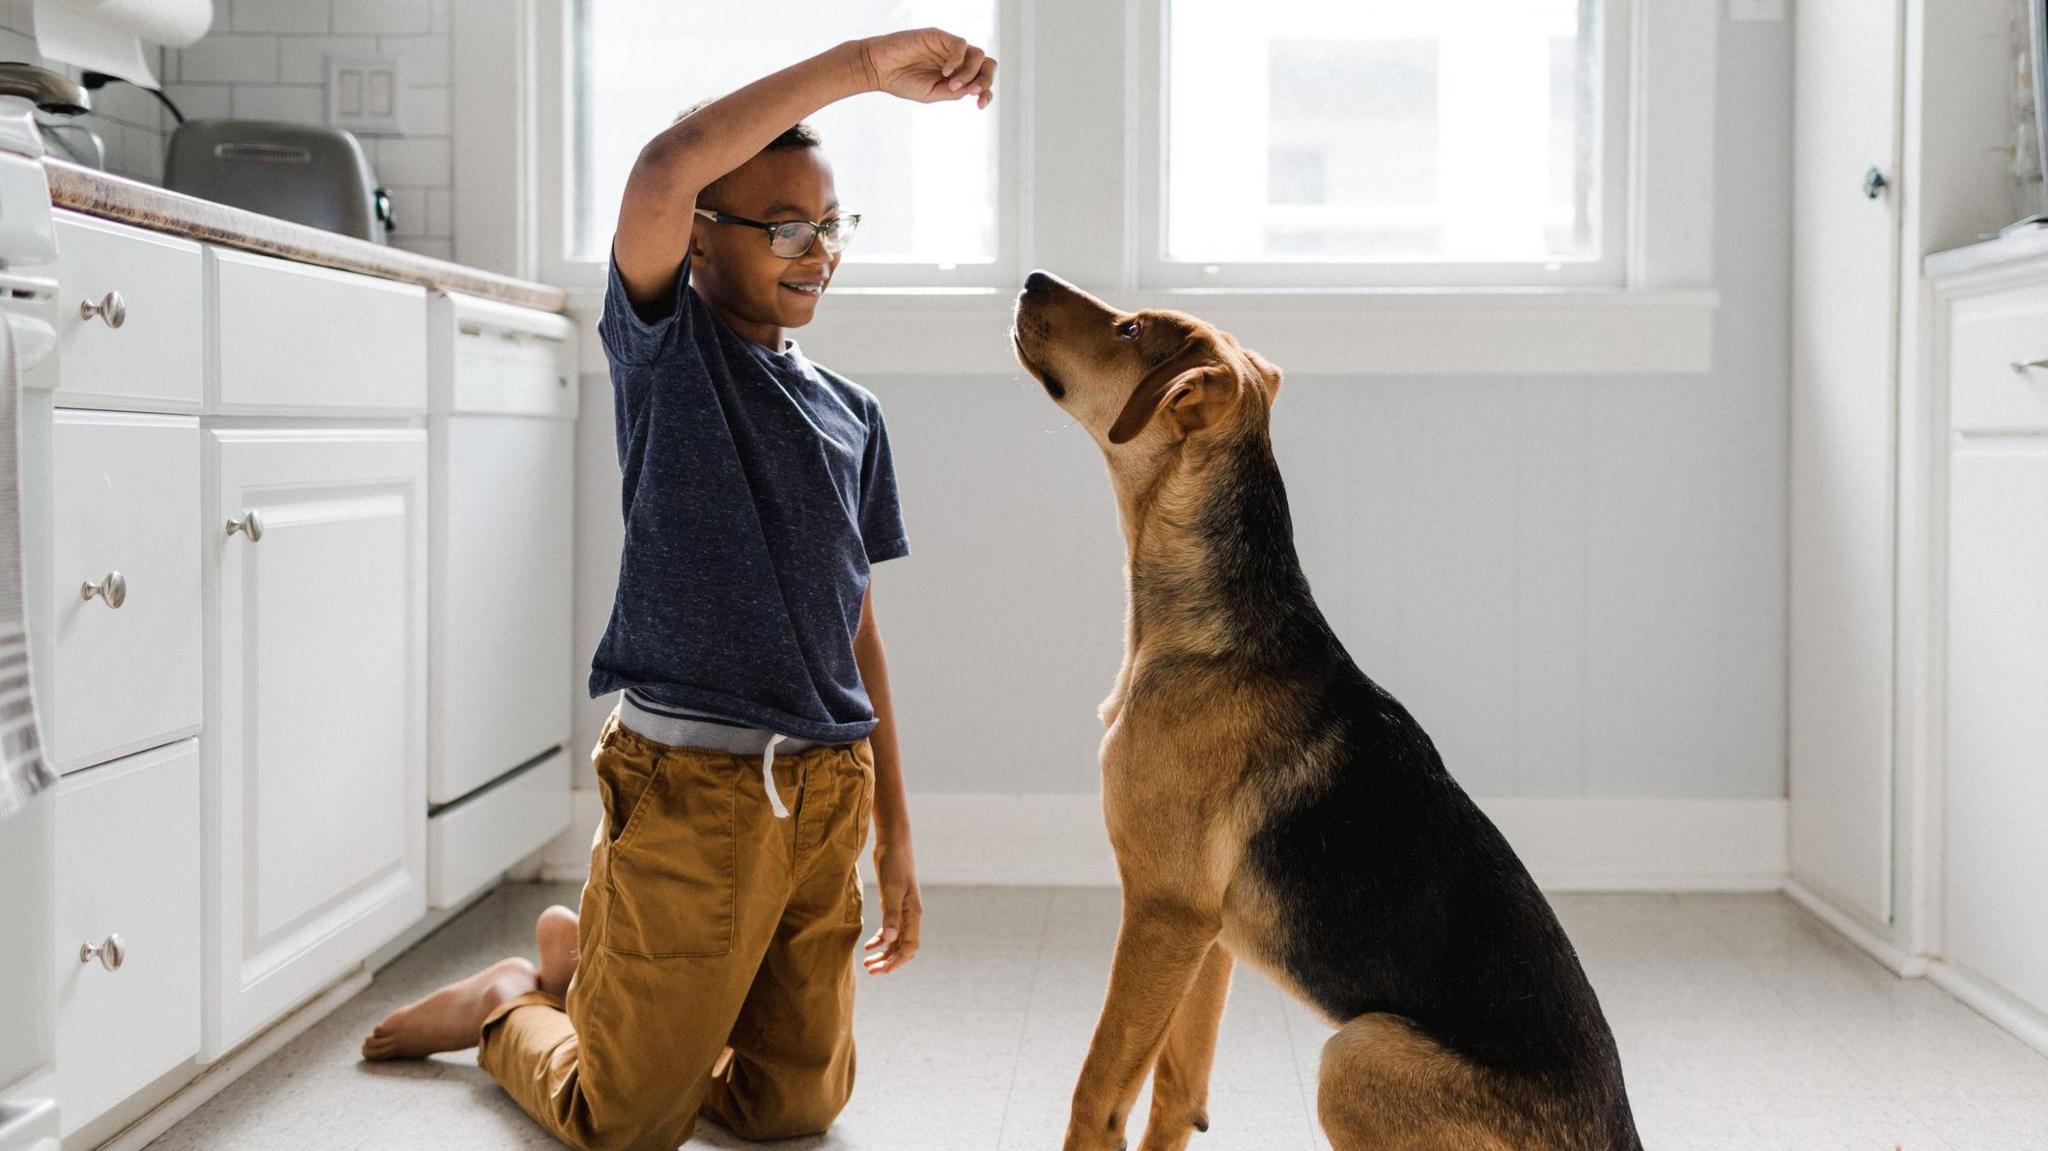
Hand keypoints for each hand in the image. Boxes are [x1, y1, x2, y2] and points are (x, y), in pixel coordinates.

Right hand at [856, 28, 996, 109]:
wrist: (878, 69)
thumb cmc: (902, 82)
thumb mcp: (932, 94)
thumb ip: (954, 92)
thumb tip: (975, 89)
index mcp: (957, 75)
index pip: (982, 79)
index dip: (987, 92)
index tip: (979, 105)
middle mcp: (956, 60)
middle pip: (987, 64)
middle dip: (986, 80)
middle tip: (974, 92)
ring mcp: (948, 48)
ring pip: (977, 55)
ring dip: (969, 73)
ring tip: (951, 85)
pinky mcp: (939, 36)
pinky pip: (960, 45)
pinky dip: (957, 60)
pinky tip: (945, 73)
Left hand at [863, 840, 922, 973]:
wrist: (893, 843)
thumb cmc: (894, 863)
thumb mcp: (891, 889)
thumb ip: (891, 915)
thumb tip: (888, 940)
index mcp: (913, 914)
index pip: (909, 947)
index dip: (897, 961)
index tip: (881, 971)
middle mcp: (910, 916)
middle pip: (903, 948)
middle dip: (889, 962)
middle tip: (871, 971)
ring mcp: (902, 911)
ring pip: (896, 941)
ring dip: (883, 954)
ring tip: (867, 963)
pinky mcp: (893, 905)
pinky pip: (889, 930)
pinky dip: (879, 940)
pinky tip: (868, 946)